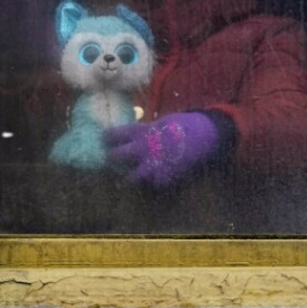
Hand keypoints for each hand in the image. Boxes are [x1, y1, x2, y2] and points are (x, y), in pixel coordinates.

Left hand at [106, 112, 221, 185]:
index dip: (107, 138)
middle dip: (112, 158)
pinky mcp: (164, 177)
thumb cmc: (183, 125)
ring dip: (129, 177)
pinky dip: (152, 184)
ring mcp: (152, 165)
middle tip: (112, 159)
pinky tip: (154, 181)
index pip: (115, 135)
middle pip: (116, 156)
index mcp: (141, 132)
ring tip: (128, 178)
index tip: (104, 140)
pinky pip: (152, 185)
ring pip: (131, 177)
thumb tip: (134, 136)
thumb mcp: (161, 122)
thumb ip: (146, 131)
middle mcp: (142, 148)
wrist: (202, 135)